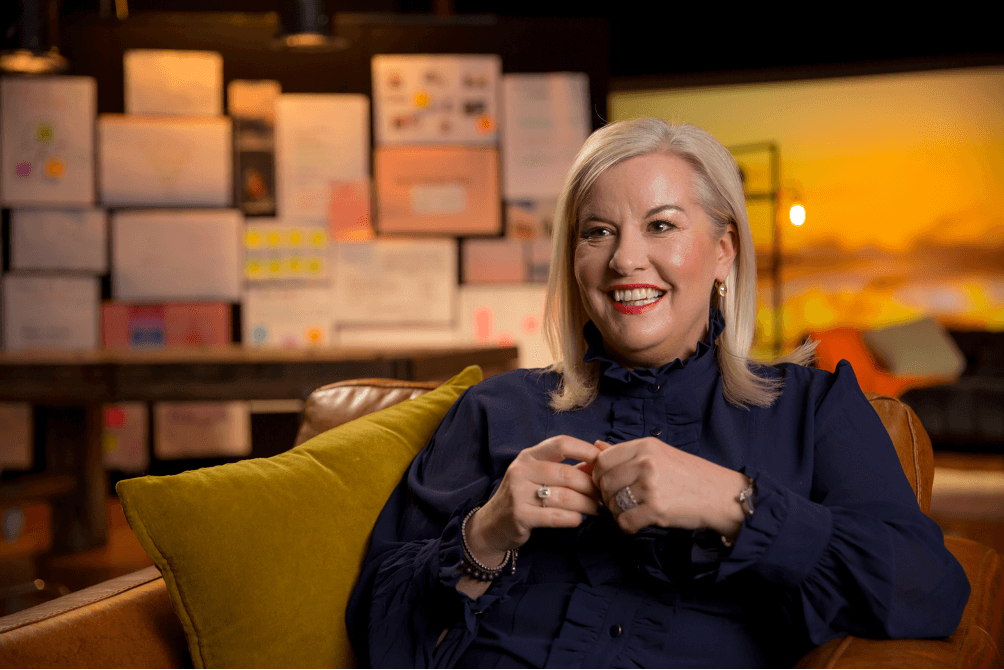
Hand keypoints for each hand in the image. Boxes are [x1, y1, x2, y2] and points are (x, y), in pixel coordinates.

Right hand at [466, 435, 602, 565]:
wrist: (492, 524)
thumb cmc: (524, 497)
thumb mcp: (540, 476)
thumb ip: (570, 469)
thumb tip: (601, 462)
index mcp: (528, 456)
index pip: (561, 444)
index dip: (586, 450)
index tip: (603, 461)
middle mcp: (521, 471)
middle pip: (567, 474)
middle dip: (591, 486)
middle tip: (602, 495)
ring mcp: (518, 493)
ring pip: (565, 497)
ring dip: (587, 505)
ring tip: (595, 509)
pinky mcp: (520, 516)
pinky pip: (557, 516)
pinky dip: (574, 519)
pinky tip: (579, 519)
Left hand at [591, 438, 746, 536]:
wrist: (722, 495)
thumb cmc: (690, 475)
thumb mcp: (660, 454)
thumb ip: (627, 453)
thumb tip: (596, 447)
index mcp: (645, 445)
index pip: (602, 460)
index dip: (600, 475)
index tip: (609, 483)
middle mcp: (645, 462)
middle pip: (604, 482)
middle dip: (607, 495)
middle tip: (621, 501)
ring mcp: (650, 486)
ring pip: (612, 503)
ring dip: (617, 512)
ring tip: (633, 511)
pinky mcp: (656, 509)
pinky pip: (624, 522)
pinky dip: (628, 526)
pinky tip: (639, 521)